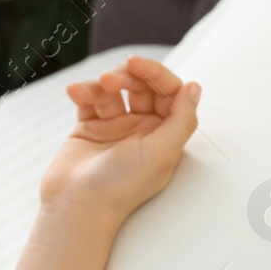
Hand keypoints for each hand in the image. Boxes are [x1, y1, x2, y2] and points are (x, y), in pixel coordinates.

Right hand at [39, 53, 201, 218]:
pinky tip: (75, 93)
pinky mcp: (90, 127)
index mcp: (165, 135)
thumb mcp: (163, 152)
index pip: (169, 93)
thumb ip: (183, 119)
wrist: (78, 204)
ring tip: (92, 90)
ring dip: (102, 84)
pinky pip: (89, 99)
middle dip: (128, 76)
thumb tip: (195, 87)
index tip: (137, 64)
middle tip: (113, 78)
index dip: (156, 74)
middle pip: (142, 87)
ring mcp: (116, 127)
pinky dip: (83, 92)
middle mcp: (143, 130)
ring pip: (114, 90)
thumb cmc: (122, 186)